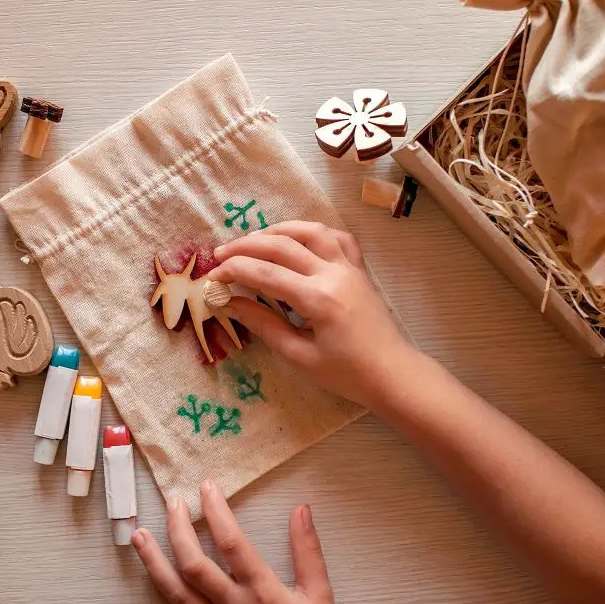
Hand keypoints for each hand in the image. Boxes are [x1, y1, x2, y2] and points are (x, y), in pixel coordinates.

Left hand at [131, 479, 337, 603]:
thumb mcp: (320, 595)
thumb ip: (308, 550)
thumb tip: (301, 512)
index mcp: (262, 590)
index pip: (232, 542)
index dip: (217, 510)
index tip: (208, 487)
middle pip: (194, 563)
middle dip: (178, 528)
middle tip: (172, 502)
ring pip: (175, 590)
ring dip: (154, 561)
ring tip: (140, 535)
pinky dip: (161, 593)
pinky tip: (152, 575)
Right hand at [209, 221, 415, 410]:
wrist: (392, 373)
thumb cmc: (347, 373)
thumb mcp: (300, 357)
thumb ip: (265, 326)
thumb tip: (231, 303)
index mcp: (319, 299)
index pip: (266, 274)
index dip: (234, 271)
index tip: (212, 277)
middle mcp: (334, 274)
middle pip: (283, 245)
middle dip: (246, 246)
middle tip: (220, 254)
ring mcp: (350, 267)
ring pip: (310, 231)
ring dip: (277, 230)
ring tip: (253, 240)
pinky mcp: (359, 268)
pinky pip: (336, 237)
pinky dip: (312, 232)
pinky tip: (297, 239)